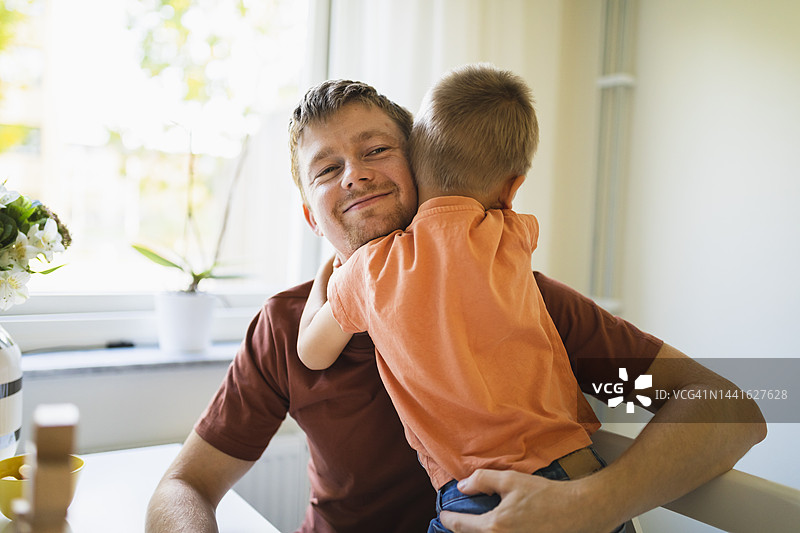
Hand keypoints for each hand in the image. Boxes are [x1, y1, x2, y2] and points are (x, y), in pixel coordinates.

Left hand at [439, 469, 605, 532]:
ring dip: (478, 532)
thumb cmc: (546, 495)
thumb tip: (463, 486)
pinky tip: (495, 528)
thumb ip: (482, 480)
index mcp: (495, 526)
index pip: (460, 526)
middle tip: (457, 521)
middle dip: (462, 529)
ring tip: (474, 524)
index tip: (443, 514)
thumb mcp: (511, 480)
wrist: (577, 511)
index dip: (448, 519)